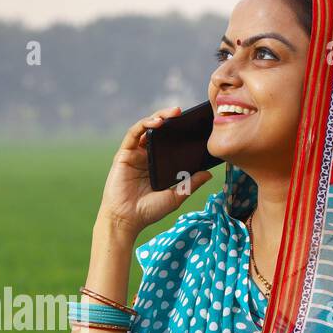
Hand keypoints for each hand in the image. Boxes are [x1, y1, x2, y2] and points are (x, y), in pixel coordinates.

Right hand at [98, 105, 214, 236]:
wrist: (126, 220)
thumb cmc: (148, 211)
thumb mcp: (175, 196)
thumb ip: (191, 184)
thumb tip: (209, 173)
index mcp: (158, 165)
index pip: (170, 143)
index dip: (180, 132)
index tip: (195, 125)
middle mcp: (146, 156)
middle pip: (159, 131)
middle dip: (170, 119)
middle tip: (184, 113)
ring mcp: (135, 154)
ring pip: (146, 128)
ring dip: (159, 117)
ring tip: (173, 113)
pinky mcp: (124, 154)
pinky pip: (133, 133)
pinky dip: (144, 124)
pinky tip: (156, 122)